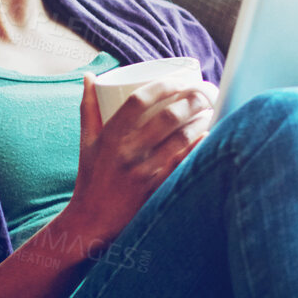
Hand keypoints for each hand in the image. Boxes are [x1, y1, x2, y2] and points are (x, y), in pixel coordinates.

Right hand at [63, 70, 217, 247]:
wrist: (92, 221)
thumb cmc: (91, 176)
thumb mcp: (86, 141)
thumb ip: (88, 107)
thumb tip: (90, 76)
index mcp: (110, 136)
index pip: (139, 101)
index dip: (163, 86)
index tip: (180, 79)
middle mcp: (128, 152)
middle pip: (168, 117)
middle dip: (193, 99)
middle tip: (206, 90)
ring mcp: (144, 172)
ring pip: (182, 139)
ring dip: (201, 120)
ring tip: (211, 108)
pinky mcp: (157, 188)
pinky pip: (185, 163)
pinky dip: (200, 146)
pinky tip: (209, 134)